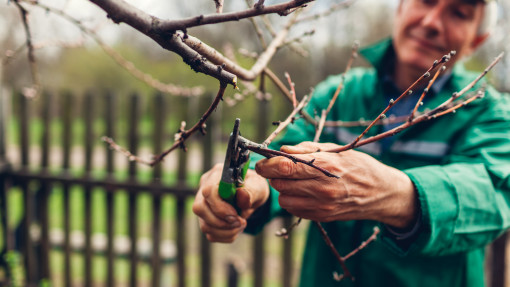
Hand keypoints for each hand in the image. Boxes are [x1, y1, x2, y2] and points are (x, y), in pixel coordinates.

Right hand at [192, 163, 268, 242]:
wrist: (252, 196)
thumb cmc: (254, 187)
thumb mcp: (258, 186)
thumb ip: (251, 191)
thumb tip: (241, 195)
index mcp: (217, 175)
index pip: (208, 191)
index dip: (220, 207)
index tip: (236, 215)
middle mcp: (205, 188)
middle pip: (199, 208)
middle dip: (221, 222)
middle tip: (240, 222)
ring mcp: (203, 205)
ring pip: (204, 225)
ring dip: (226, 231)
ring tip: (241, 224)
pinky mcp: (205, 219)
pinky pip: (210, 234)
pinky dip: (226, 235)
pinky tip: (236, 228)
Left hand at [255, 142, 417, 228]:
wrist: (382, 193)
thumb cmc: (359, 166)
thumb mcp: (336, 150)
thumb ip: (307, 150)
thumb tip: (282, 150)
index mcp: (326, 166)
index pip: (285, 166)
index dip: (267, 164)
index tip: (262, 162)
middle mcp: (322, 188)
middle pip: (280, 183)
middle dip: (275, 175)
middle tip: (281, 169)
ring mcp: (322, 205)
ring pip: (283, 198)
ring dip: (283, 189)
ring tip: (296, 181)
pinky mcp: (322, 217)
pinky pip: (293, 209)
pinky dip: (292, 200)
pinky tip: (304, 192)